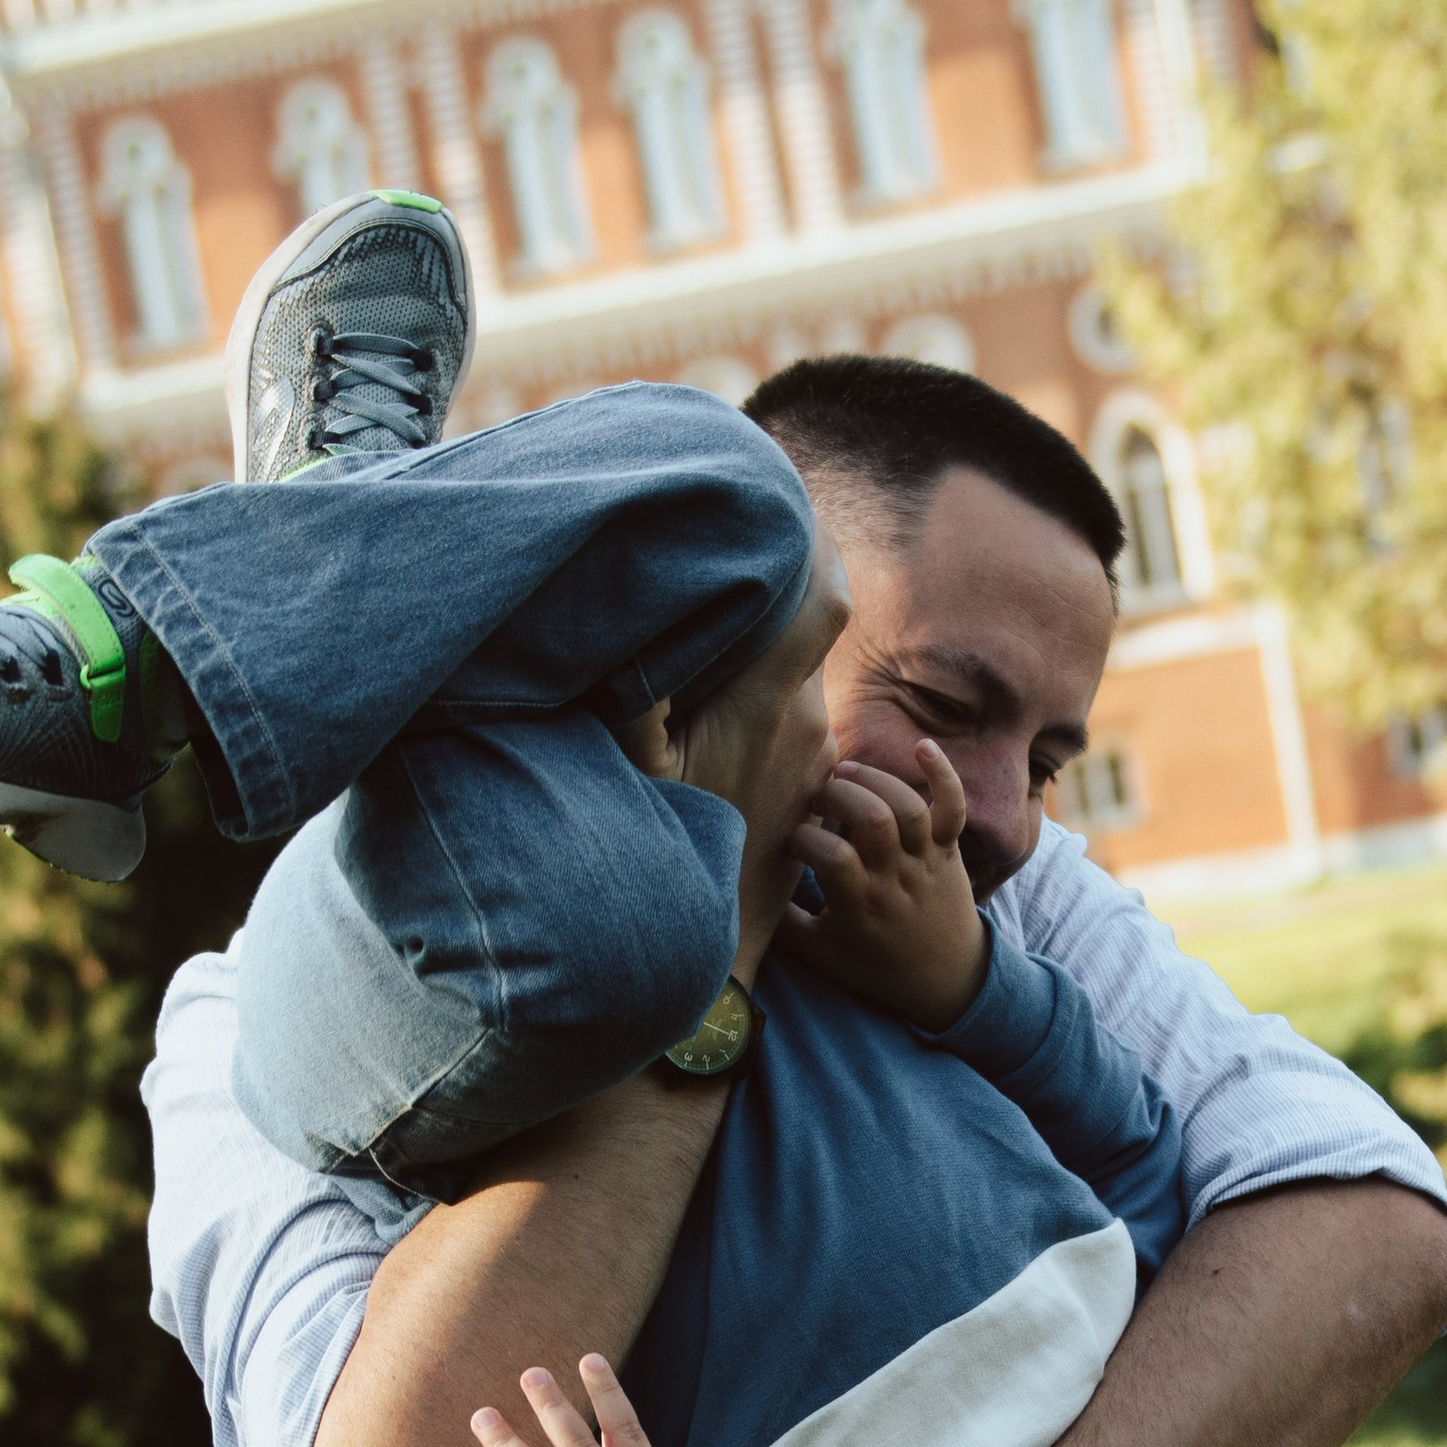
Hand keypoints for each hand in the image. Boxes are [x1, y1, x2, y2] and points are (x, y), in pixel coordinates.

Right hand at [672, 534, 852, 967]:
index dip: (815, 545)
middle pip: (808, 625)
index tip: (787, 507)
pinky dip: (770, 690)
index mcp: (769, 704)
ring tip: (723, 623)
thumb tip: (624, 618)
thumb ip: (635, 691)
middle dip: (778, 588)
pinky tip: (727, 696)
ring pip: (800, 671)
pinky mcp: (816, 781)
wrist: (719, 939)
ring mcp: (818, 755)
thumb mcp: (637, 769)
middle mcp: (807, 721)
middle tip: (737, 548)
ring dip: (768, 645)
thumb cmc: (670, 849)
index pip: (822, 600)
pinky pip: (798, 713)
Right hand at [780, 741, 990, 1029]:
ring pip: (907, 806)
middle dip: (839, 795)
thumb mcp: (820, 953)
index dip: (804, 840)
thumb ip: (782, 924)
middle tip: (818, 797)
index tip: (792, 845)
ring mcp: (925, 861)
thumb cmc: (875, 967)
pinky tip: (922, 746)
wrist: (946, 981)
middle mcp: (893, 878)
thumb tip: (739, 892)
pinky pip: (953, 806)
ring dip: (874, 779)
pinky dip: (943, 772)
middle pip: (873, 820)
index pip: (832, 858)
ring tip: (846, 772)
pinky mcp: (949, 850)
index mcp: (859, 905)